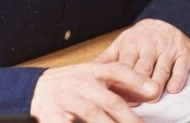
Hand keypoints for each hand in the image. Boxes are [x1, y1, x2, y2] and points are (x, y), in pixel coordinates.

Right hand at [30, 62, 159, 122]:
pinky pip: (64, 121)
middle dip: (129, 116)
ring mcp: (66, 98)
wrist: (35, 89)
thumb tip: (151, 92)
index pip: (118, 71)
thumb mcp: (95, 78)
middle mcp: (81, 83)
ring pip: (92, 112)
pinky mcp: (51, 114)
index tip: (154, 90)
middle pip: (109, 99)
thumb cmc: (72, 84)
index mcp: (93, 71)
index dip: (136, 79)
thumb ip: (121, 85)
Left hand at [94, 19, 189, 96]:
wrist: (169, 19)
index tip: (117, 98)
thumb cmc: (142, 38)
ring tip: (153, 98)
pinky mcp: (184, 53)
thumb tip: (87, 73)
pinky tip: (173, 89)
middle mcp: (150, 46)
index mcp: (131, 45)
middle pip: (143, 69)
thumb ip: (106, 59)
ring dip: (157, 84)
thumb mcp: (122, 43)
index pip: (124, 66)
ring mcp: (168, 49)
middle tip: (135, 102)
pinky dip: (178, 79)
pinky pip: (181, 67)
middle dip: (138, 86)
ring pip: (162, 69)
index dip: (120, 83)